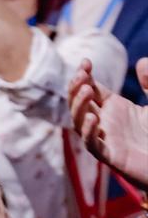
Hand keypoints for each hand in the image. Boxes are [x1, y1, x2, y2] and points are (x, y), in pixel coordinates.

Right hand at [68, 57, 147, 186]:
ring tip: (87, 90)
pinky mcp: (110, 156)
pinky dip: (89, 132)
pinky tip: (93, 119)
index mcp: (113, 107)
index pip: (90, 87)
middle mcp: (104, 121)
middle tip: (82, 75)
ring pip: (79, 122)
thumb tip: (142, 61)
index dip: (84, 75)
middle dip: (76, 88)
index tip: (86, 62)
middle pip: (79, 103)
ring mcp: (105, 138)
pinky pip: (92, 144)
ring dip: (79, 106)